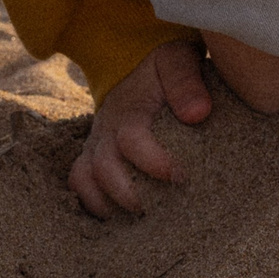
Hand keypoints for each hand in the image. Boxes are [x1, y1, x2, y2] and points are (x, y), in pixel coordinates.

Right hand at [69, 39, 212, 217]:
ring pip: (84, 179)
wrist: (135, 58)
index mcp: (128, 110)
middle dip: (128, 194)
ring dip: (106, 203)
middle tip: (159, 210)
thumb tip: (198, 114)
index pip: (132, 140)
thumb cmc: (163, 64)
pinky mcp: (94, 153)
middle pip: (102, 169)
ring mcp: (97, 143)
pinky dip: (93, 202)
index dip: (155, 162)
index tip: (182, 176)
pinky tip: (121, 217)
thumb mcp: (177, 59)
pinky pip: (79, 182)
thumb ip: (185, 82)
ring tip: (139, 219)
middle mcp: (106, 129)